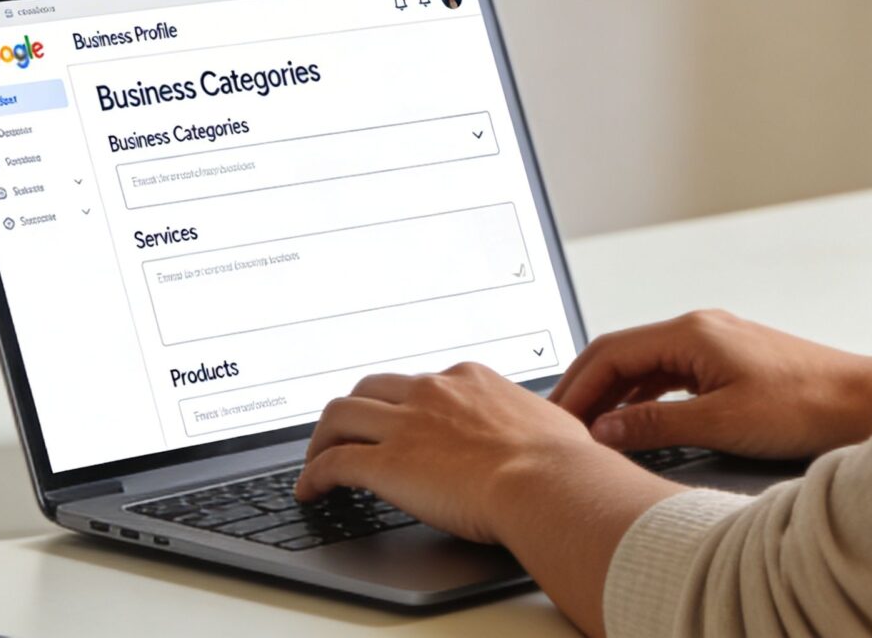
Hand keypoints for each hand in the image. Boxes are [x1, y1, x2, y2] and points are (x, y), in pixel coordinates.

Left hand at [296, 362, 664, 545]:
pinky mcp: (386, 463)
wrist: (548, 481)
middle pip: (370, 388)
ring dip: (323, 438)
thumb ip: (531, 423)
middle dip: (354, 409)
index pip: (420, 383)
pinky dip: (313, 475)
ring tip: (316, 460)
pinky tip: (310, 490)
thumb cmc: (561, 461)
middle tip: (347, 432)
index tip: (399, 420)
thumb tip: (545, 432)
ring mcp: (405, 425)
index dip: (402, 402)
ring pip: (340, 415)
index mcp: (470, 380)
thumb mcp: (549, 423)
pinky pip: (332, 462)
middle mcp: (432, 393)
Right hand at [550, 309, 871, 459]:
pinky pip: (670, 374)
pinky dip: (644, 396)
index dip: (577, 387)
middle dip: (588, 388)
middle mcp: (700, 329)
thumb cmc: (804, 405)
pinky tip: (637, 422)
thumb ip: (655, 425)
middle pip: (623, 354)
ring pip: (646, 364)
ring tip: (591, 429)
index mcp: (692, 332)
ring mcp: (716, 343)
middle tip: (562, 424)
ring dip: (615, 394)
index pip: (611, 352)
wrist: (860, 402)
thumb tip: (605, 430)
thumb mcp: (719, 422)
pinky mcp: (730, 362)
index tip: (557, 418)